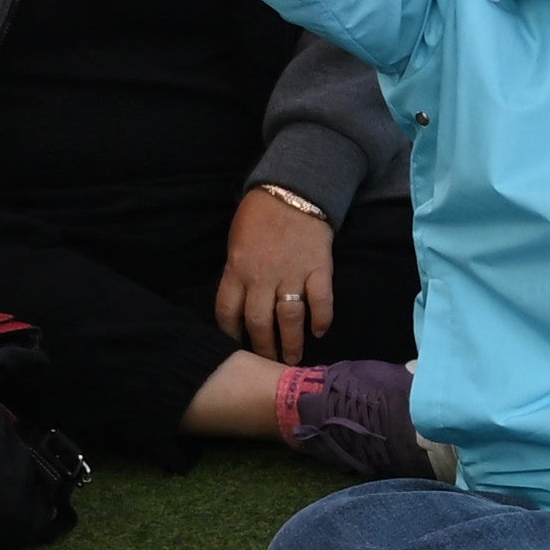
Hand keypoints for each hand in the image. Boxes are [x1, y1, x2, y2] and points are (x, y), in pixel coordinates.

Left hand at [212, 181, 333, 354]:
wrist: (294, 188)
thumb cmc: (259, 214)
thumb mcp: (236, 242)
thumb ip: (237, 272)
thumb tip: (240, 300)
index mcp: (237, 269)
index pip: (227, 311)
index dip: (230, 333)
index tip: (235, 346)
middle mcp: (263, 277)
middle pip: (259, 323)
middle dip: (264, 347)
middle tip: (269, 362)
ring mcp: (293, 274)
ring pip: (290, 319)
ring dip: (292, 342)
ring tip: (294, 359)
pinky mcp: (319, 269)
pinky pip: (321, 301)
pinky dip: (322, 319)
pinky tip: (320, 332)